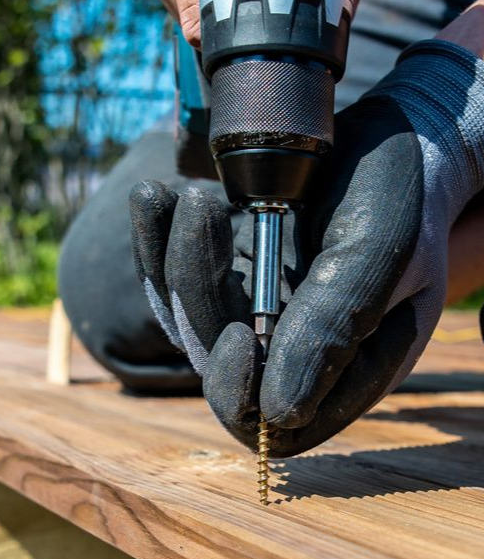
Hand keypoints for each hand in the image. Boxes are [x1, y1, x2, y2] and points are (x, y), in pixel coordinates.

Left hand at [131, 42, 483, 455]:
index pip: (278, 424)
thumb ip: (333, 326)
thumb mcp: (378, 250)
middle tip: (207, 213)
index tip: (239, 335)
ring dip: (178, 261)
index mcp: (350, 370)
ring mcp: (254, 317)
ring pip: (186, 321)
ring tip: (198, 195)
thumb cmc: (403, 193)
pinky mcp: (225, 279)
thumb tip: (275, 411)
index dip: (244, 395)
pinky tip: (155, 197)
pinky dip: (156, 239)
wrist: (398, 134)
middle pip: (218, 369)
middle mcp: (295, 354)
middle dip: (199, 299)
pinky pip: (171, 279)